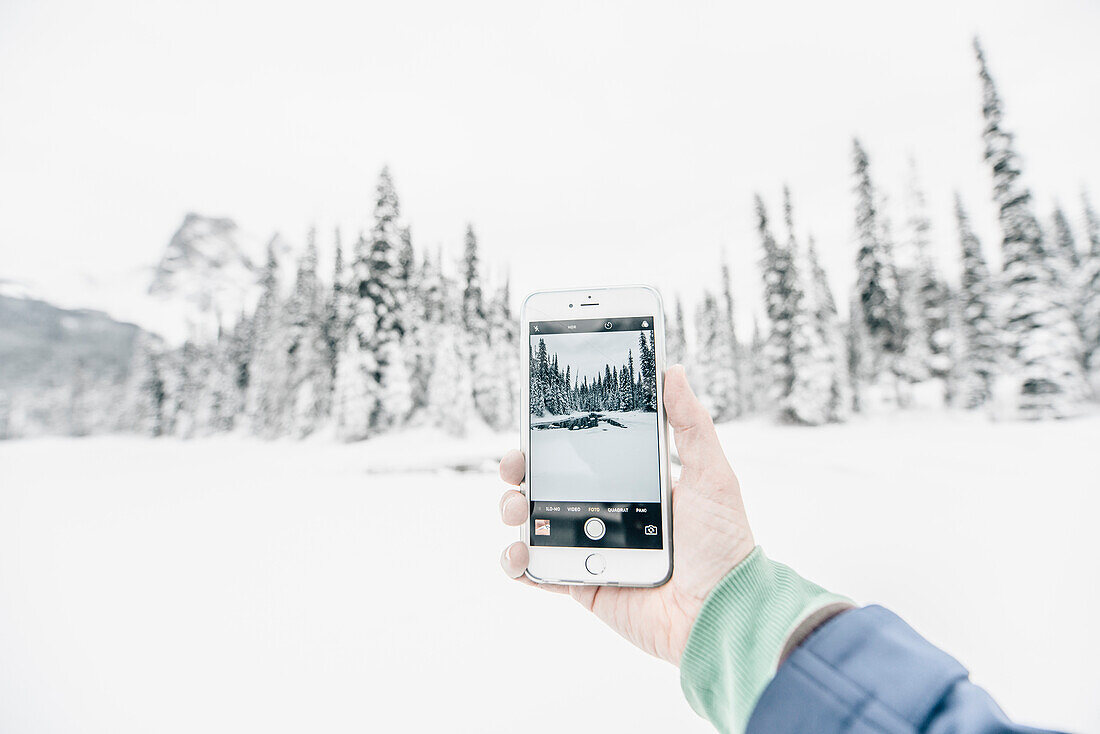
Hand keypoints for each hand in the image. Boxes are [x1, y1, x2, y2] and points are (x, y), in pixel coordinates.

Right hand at [498, 364, 754, 665]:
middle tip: (515, 464)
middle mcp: (605, 513)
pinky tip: (517, 552)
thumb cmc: (724, 544)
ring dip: (514, 510)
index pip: (582, 453)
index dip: (553, 437)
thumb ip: (691, 425)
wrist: (722, 614)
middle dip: (520, 470)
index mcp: (632, 484)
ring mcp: (589, 549)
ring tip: (518, 508)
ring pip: (534, 523)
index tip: (535, 420)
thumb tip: (672, 371)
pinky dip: (516, 562)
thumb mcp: (712, 476)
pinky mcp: (581, 585)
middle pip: (547, 483)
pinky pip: (537, 572)